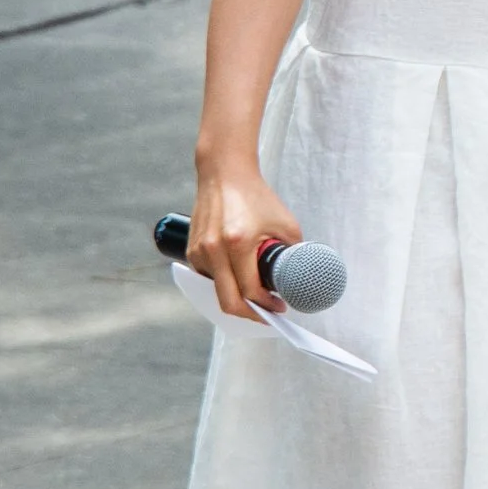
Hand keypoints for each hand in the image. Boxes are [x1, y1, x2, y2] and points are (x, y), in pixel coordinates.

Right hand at [187, 163, 302, 319]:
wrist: (224, 174)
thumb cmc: (255, 196)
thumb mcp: (285, 223)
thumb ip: (291, 252)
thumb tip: (295, 279)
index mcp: (238, 242)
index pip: (251, 291)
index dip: (267, 306)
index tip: (279, 308)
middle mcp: (213, 249)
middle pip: (228, 302)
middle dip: (251, 315)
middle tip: (266, 314)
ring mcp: (199, 252)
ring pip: (217, 292)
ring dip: (237, 299)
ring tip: (256, 295)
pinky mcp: (192, 252)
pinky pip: (209, 279)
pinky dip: (224, 284)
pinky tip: (239, 277)